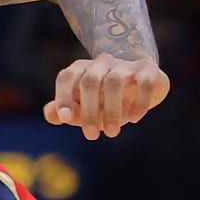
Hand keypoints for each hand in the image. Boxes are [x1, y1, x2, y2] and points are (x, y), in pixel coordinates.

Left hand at [44, 54, 169, 139]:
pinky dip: (139, 101)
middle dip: (89, 111)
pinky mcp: (147, 68)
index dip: (64, 97)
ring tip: (112, 132)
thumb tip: (52, 115)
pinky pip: (143, 81)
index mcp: (80, 70)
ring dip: (112, 110)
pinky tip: (134, 119)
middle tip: (91, 135)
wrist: (138, 83)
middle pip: (90, 81)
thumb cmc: (102, 99)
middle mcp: (100, 63)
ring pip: (114, 81)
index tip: (66, 119)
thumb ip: (63, 112)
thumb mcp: (81, 108)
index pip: (66, 78)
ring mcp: (124, 64)